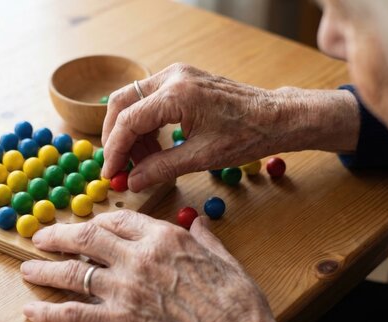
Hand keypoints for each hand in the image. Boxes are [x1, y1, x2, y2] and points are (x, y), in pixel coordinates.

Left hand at [20, 210, 298, 321]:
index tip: (85, 225)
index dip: (96, 221)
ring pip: (73, 272)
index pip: (118, 219)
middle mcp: (139, 257)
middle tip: (41, 238)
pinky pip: (74, 314)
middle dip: (58, 236)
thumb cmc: (238, 306)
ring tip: (27, 269)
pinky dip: (49, 312)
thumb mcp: (226, 261)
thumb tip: (198, 222)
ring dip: (45, 269)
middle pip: (87, 238)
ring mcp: (126, 289)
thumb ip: (205, 239)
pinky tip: (33, 311)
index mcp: (165, 238)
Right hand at [101, 63, 359, 190]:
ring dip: (131, 132)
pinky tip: (156, 147)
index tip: (110, 173)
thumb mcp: (201, 158)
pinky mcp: (182, 80)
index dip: (114, 150)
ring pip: (133, 100)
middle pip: (121, 103)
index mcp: (176, 94)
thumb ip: (161, 168)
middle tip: (120, 166)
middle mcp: (172, 77)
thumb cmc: (247, 135)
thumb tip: (131, 181)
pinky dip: (145, 123)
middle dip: (116, 137)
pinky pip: (149, 99)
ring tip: (143, 162)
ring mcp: (177, 75)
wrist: (276, 118)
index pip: (127, 121)